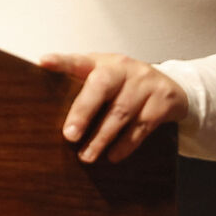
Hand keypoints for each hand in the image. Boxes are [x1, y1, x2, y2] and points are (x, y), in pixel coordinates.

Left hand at [39, 52, 187, 163]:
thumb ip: (83, 88)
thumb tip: (48, 113)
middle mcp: (123, 68)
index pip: (79, 60)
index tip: (44, 63)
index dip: (62, 62)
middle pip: (101, 86)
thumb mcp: (106, 79)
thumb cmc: (127, 85)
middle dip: (83, 111)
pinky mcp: (162, 100)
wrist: (171, 87)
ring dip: (102, 137)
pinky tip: (113, 155)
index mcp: (103, 62)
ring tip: (87, 156)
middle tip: (69, 135)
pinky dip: (125, 144)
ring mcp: (145, 83)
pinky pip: (141, 126)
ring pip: (120, 112)